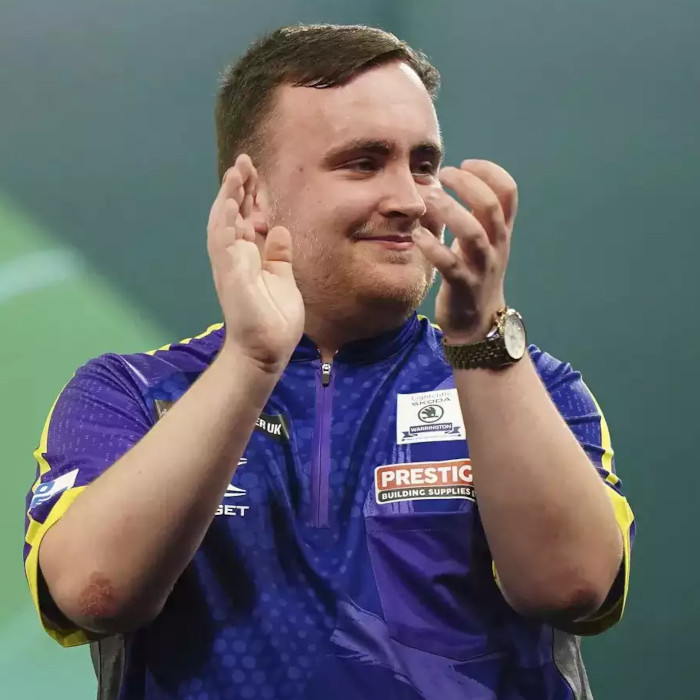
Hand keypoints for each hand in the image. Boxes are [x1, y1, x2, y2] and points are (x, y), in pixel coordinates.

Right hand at [207, 154, 304, 372]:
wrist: (267, 349)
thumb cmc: (274, 319)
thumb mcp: (283, 279)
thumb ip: (279, 255)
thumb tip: (279, 230)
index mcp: (252, 256)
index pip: (250, 218)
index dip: (252, 195)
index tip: (256, 173)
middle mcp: (238, 256)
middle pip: (236, 214)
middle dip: (240, 187)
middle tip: (246, 161)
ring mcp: (231, 264)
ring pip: (224, 223)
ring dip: (228, 197)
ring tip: (236, 172)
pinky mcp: (229, 274)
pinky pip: (222, 243)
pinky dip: (224, 222)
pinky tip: (228, 202)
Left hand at [412, 160, 517, 343]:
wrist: (478, 322)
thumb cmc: (473, 272)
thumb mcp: (482, 240)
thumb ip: (476, 213)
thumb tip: (458, 178)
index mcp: (500, 230)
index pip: (508, 191)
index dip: (490, 171)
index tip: (465, 163)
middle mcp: (496, 245)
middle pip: (491, 206)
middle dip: (467, 184)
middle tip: (444, 174)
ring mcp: (481, 266)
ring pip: (473, 234)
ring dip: (450, 211)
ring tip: (430, 198)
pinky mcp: (463, 286)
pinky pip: (450, 265)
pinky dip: (433, 247)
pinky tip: (417, 235)